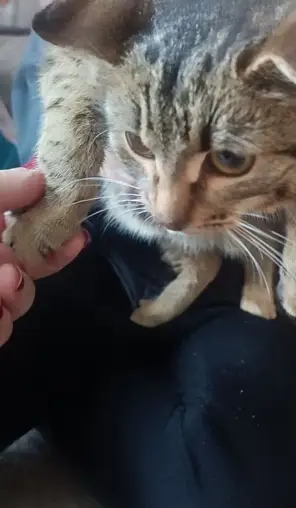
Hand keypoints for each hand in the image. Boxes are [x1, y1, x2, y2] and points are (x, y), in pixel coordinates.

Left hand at [0, 168, 87, 346]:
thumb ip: (3, 189)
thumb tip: (40, 177)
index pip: (31, 225)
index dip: (56, 231)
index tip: (76, 238)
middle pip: (33, 264)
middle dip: (30, 271)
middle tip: (7, 277)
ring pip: (22, 300)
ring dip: (14, 299)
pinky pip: (4, 330)